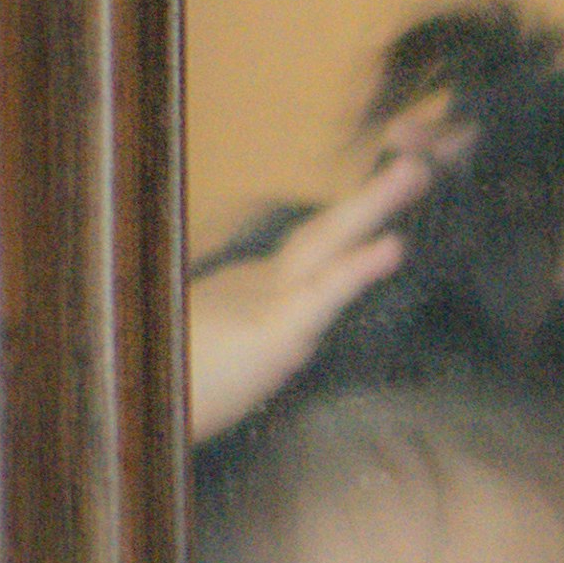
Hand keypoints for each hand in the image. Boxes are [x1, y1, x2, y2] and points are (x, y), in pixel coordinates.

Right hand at [186, 107, 453, 438]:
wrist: (133, 411)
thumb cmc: (184, 388)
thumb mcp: (242, 355)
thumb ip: (274, 329)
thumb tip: (301, 321)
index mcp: (270, 288)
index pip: (330, 239)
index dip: (370, 207)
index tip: (414, 170)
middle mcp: (271, 285)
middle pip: (334, 225)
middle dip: (383, 190)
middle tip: (430, 151)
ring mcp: (270, 304)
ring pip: (329, 244)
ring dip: (374, 206)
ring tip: (418, 171)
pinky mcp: (273, 338)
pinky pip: (323, 299)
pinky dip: (359, 270)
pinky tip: (393, 246)